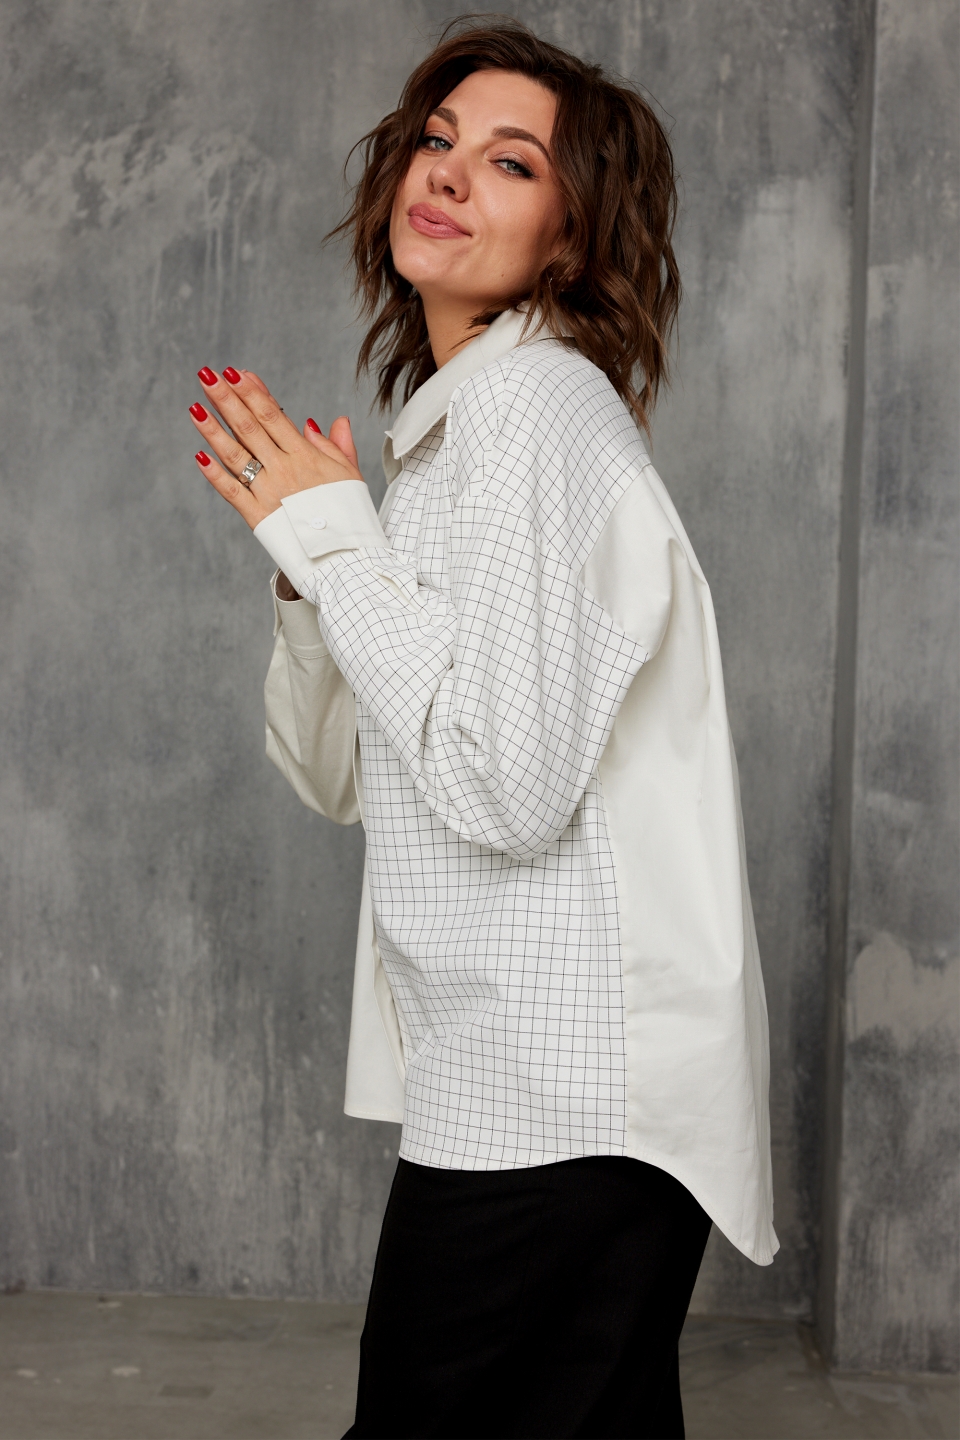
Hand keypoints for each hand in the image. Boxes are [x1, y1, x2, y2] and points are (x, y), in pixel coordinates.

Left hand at [189, 365, 363, 529]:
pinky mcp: (258, 517)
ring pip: (235, 455)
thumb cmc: (351, 516)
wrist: (346, 555)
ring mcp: (268, 492)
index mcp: (305, 456)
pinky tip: (199, 456)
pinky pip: (232, 492)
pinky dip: (215, 475)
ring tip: (195, 407)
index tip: (235, 372)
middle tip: (206, 375)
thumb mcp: (351, 475)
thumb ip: (337, 446)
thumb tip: (331, 422)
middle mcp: (283, 469)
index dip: (253, 392)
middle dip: (226, 399)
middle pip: (249, 427)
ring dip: (213, 429)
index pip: (273, 416)